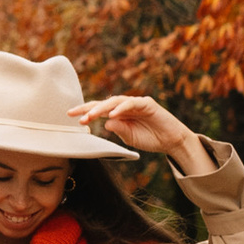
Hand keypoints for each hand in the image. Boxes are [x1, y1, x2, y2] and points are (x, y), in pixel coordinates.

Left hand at [75, 92, 214, 178]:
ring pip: (115, 102)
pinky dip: (121, 108)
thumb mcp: (130, 138)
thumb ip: (119, 130)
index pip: (99, 111)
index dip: (85, 112)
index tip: (70, 117)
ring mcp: (136, 103)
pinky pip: (131, 104)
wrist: (172, 141)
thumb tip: (106, 123)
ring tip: (90, 116)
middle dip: (88, 108)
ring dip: (102, 108)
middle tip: (74, 115)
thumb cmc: (151, 139)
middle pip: (104, 104)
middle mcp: (125, 106)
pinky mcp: (147, 104)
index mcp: (119, 114)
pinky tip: (112, 114)